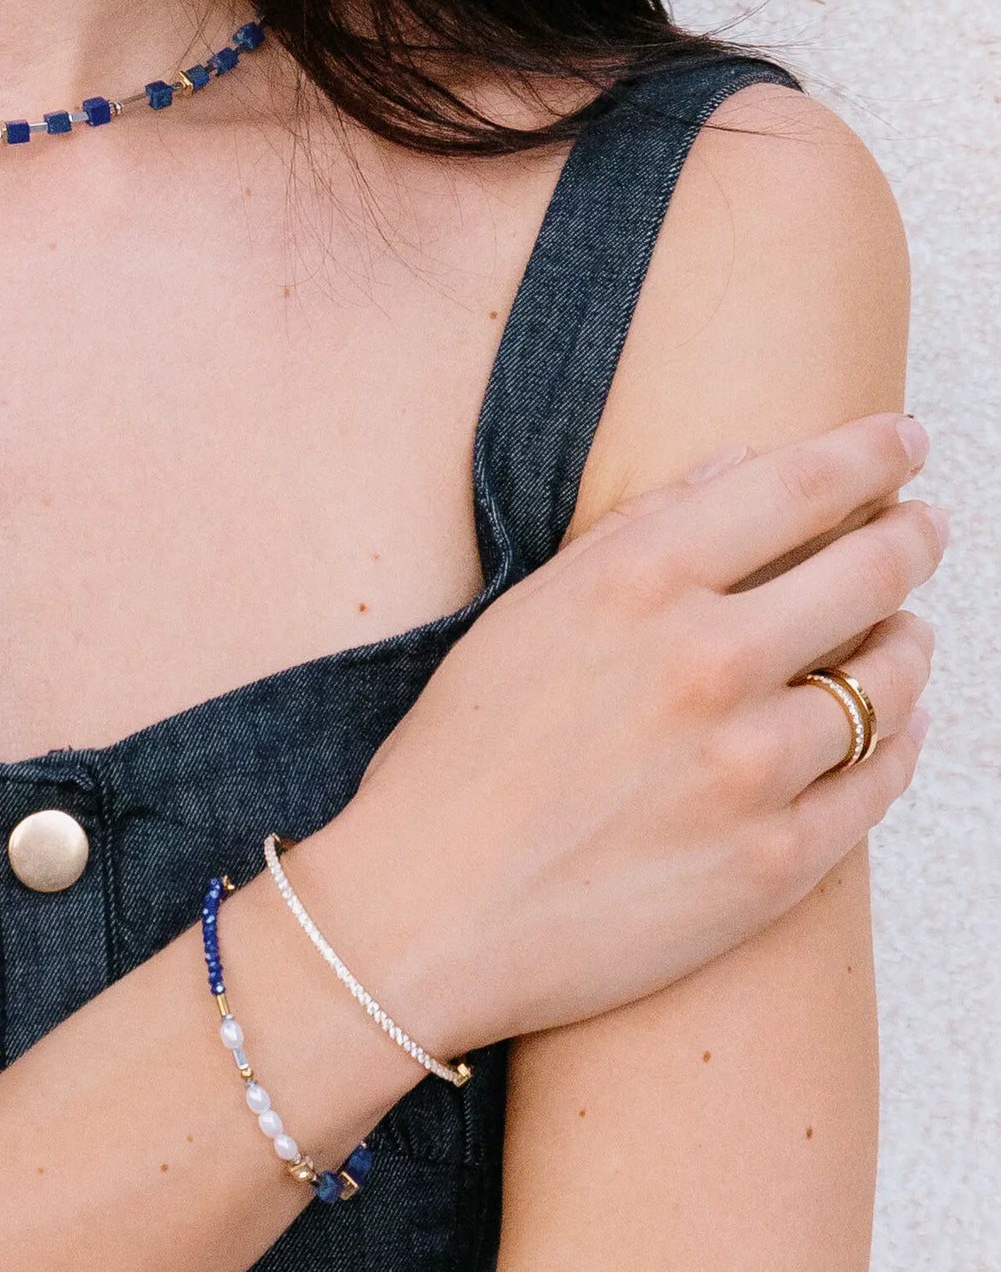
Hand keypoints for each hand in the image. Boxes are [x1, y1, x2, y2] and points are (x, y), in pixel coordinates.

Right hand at [299, 412, 940, 1056]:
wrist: (428, 912)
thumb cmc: (459, 753)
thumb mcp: (527, 613)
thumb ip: (636, 532)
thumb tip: (741, 469)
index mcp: (635, 584)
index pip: (795, 487)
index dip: (868, 454)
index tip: (903, 439)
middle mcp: (706, 662)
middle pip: (870, 573)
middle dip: (911, 538)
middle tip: (923, 527)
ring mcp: (751, 767)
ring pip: (888, 682)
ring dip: (906, 645)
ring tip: (901, 635)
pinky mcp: (778, 863)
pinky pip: (878, 782)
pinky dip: (896, 743)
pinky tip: (890, 728)